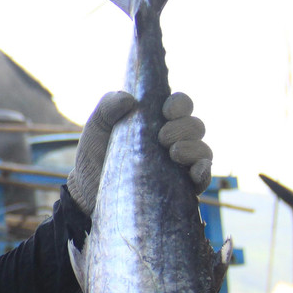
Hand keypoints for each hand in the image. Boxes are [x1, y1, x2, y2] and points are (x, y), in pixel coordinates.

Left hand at [66, 91, 213, 215]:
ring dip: (193, 148)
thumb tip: (130, 99)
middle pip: (195, 126)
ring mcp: (179, 165)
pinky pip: (203, 178)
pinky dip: (204, 171)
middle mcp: (173, 141)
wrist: (88, 194)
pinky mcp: (181, 189)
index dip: (180, 104)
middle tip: (162, 137)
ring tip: (173, 152)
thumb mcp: (96, 127)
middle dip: (183, 127)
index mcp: (157, 121)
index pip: (181, 105)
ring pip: (203, 150)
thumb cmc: (94, 157)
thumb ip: (107, 107)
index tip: (167, 111)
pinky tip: (195, 170)